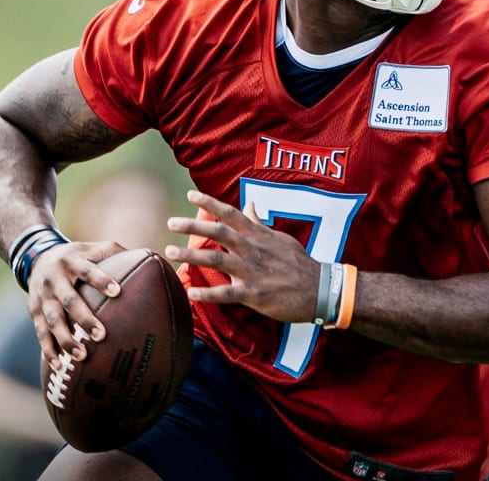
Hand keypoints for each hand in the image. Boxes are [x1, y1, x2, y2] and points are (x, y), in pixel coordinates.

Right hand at [26, 240, 127, 370]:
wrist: (37, 258)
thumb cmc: (77, 256)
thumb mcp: (92, 248)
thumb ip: (116, 252)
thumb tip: (153, 257)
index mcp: (72, 261)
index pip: (87, 270)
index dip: (101, 280)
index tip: (118, 292)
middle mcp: (54, 279)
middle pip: (69, 300)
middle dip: (84, 318)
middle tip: (101, 335)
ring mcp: (42, 297)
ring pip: (53, 320)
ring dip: (66, 339)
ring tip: (82, 355)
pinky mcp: (34, 312)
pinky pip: (41, 333)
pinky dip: (49, 350)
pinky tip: (59, 366)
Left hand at [165, 190, 318, 323]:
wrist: (319, 289)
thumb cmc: (299, 263)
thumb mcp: (280, 238)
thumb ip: (259, 223)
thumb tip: (249, 205)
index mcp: (258, 235)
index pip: (230, 214)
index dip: (209, 203)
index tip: (189, 195)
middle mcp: (252, 249)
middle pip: (218, 232)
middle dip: (192, 226)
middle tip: (170, 223)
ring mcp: (252, 271)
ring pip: (216, 259)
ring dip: (191, 254)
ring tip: (169, 251)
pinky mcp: (254, 294)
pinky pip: (227, 293)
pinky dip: (208, 294)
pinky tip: (191, 294)